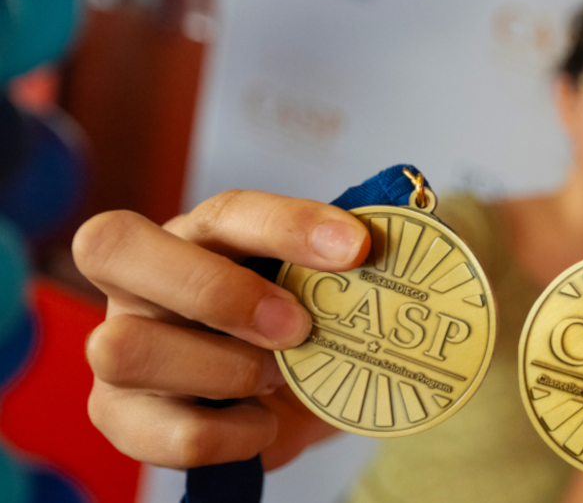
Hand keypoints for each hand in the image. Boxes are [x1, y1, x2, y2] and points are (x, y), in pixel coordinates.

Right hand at [75, 190, 370, 469]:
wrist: (284, 408)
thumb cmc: (296, 331)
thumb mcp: (320, 289)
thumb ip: (346, 257)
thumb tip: (408, 210)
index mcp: (193, 236)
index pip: (223, 212)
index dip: (287, 225)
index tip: (356, 247)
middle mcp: (139, 284)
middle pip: (113, 248)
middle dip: (219, 292)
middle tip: (296, 326)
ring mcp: (118, 352)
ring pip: (126, 349)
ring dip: (226, 369)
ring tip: (278, 376)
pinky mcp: (125, 420)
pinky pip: (171, 432)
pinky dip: (235, 434)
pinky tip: (263, 422)